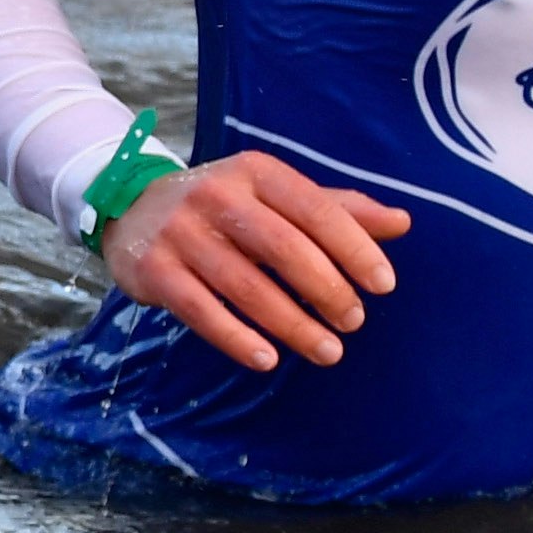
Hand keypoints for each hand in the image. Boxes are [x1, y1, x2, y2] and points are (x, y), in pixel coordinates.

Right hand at [101, 151, 407, 370]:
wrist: (129, 205)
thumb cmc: (223, 205)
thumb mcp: (275, 194)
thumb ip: (337, 209)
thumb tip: (403, 223)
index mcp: (255, 172)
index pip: (315, 209)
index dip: (354, 248)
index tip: (384, 285)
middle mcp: (215, 196)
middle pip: (283, 248)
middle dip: (327, 290)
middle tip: (353, 323)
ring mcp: (180, 233)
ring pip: (245, 285)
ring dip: (292, 324)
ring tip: (327, 351)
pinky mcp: (153, 269)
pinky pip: (200, 310)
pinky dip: (236, 338)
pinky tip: (267, 360)